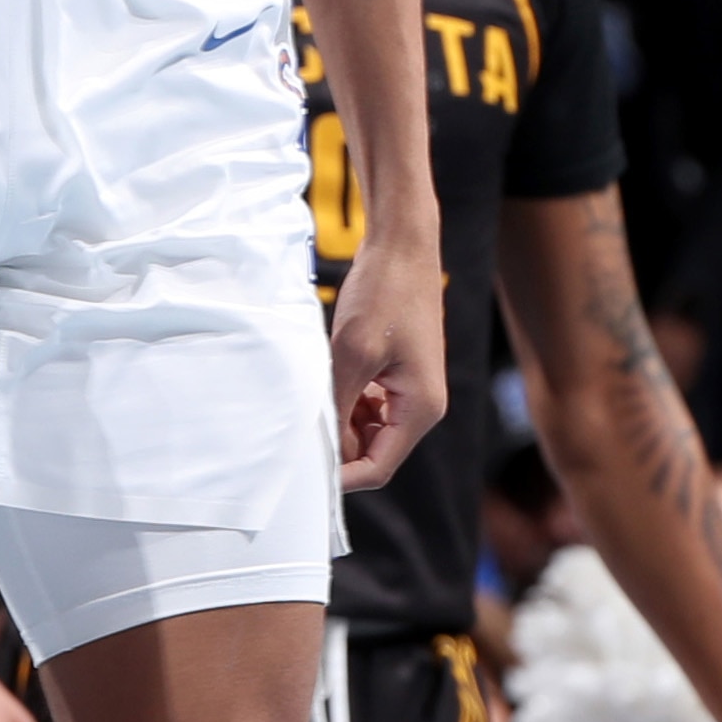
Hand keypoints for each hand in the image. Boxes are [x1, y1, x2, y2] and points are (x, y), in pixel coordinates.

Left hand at [323, 232, 450, 489]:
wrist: (402, 246)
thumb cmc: (385, 293)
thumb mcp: (353, 352)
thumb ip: (339, 404)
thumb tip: (320, 446)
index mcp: (421, 409)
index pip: (378, 467)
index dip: (341, 475)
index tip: (305, 470)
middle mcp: (420, 405)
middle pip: (371, 450)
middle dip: (337, 442)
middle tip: (299, 422)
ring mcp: (408, 389)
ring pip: (364, 427)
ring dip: (337, 417)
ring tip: (314, 387)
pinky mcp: (394, 372)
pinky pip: (364, 403)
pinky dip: (342, 397)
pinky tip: (325, 375)